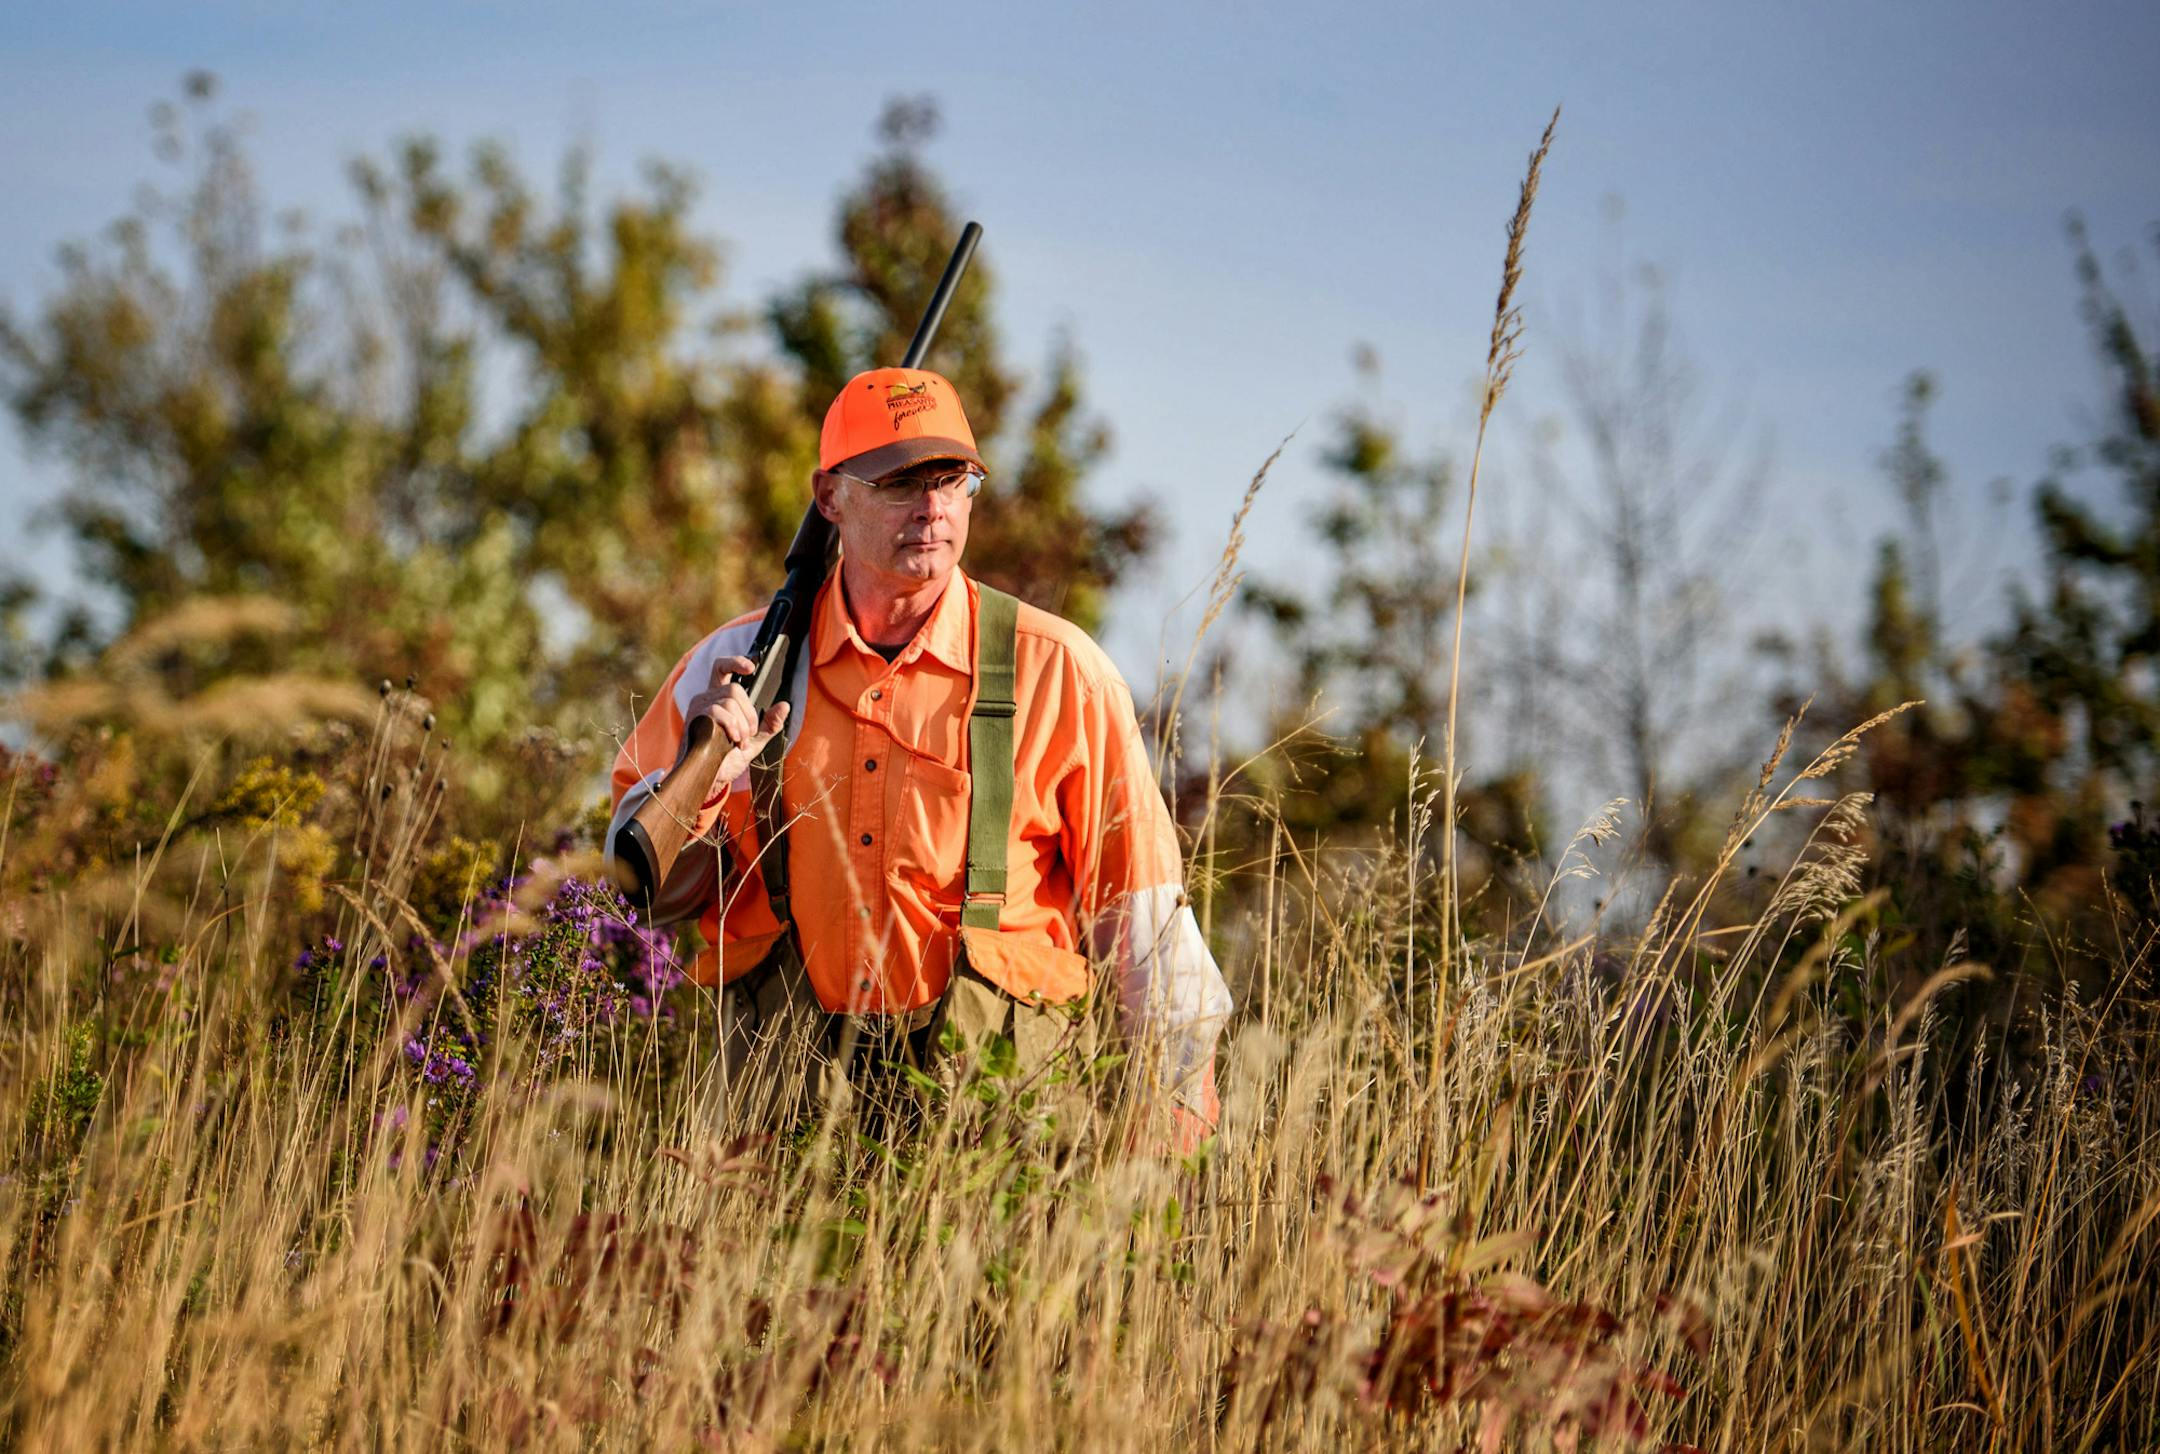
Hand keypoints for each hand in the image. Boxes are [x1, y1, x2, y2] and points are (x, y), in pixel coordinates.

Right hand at [677, 654, 789, 799]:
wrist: (710, 778)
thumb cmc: (726, 758)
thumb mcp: (755, 740)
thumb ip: (770, 724)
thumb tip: (785, 705)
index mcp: (718, 699)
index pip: (721, 669)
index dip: (735, 662)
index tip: (751, 668)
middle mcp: (706, 698)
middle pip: (735, 690)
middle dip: (749, 714)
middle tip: (747, 735)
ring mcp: (699, 707)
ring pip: (730, 702)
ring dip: (741, 726)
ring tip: (737, 742)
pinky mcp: (695, 718)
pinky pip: (721, 713)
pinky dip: (732, 728)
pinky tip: (731, 742)